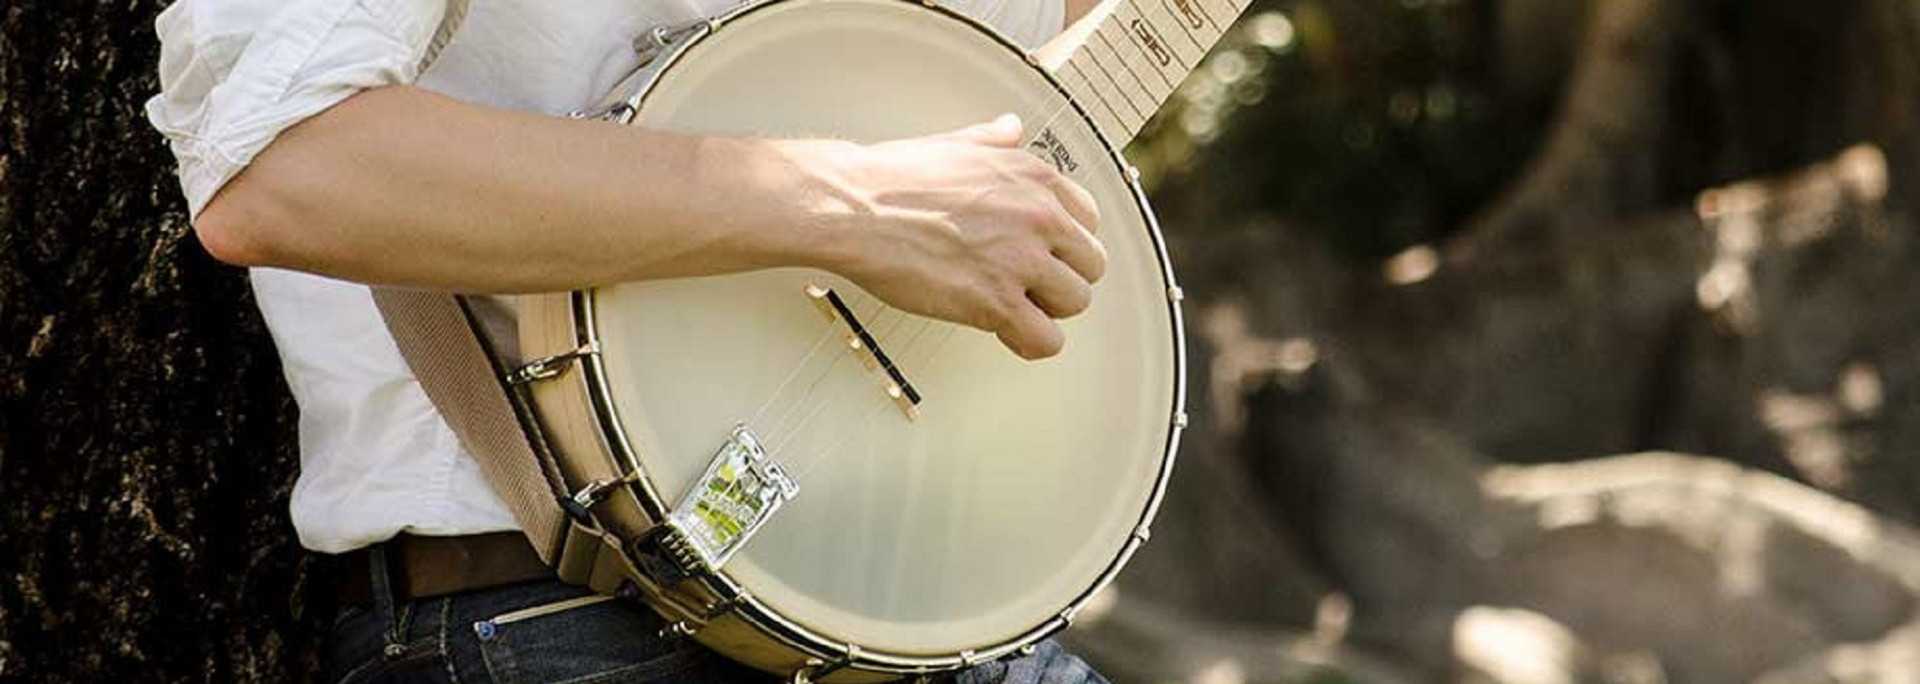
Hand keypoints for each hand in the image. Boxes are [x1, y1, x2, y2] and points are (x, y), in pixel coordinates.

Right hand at [784, 115, 1105, 359]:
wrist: (855, 208)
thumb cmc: (893, 178)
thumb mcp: (956, 143)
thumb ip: (994, 140)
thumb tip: (1010, 128)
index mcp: (1035, 177)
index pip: (1089, 219)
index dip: (1064, 243)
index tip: (1043, 253)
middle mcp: (1040, 216)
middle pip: (1091, 264)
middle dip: (1061, 278)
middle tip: (1027, 284)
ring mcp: (1021, 260)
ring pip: (1075, 303)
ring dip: (1046, 311)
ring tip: (1012, 307)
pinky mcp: (997, 302)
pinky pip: (1046, 340)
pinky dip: (1029, 343)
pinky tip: (1006, 333)